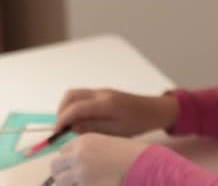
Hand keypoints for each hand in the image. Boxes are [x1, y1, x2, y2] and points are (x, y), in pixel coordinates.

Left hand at [50, 133, 147, 185]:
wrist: (142, 163)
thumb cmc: (129, 153)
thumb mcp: (106, 143)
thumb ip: (89, 149)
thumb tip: (74, 161)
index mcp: (84, 140)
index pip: (63, 150)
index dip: (68, 159)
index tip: (76, 164)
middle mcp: (78, 154)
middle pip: (55, 165)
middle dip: (62, 172)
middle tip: (73, 178)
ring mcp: (80, 171)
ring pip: (60, 181)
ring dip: (69, 183)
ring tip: (84, 182)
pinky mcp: (85, 185)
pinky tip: (92, 184)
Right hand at [56, 89, 177, 136]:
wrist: (154, 110)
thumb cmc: (138, 122)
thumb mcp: (116, 131)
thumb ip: (93, 128)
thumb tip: (71, 127)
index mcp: (106, 103)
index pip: (75, 107)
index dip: (62, 120)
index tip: (57, 133)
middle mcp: (101, 93)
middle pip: (71, 95)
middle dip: (61, 111)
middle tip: (62, 128)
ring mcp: (102, 91)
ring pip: (75, 94)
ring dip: (67, 108)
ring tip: (71, 125)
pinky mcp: (103, 93)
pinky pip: (83, 96)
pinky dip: (76, 106)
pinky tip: (81, 119)